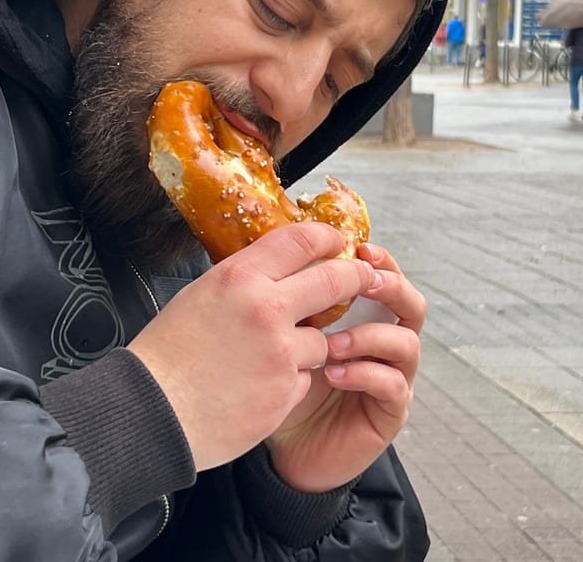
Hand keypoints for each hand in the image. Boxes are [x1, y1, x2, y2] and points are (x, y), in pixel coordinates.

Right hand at [127, 222, 378, 471]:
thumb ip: (246, 280)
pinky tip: (259, 385)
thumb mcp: (202, 294)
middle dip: (356, 276)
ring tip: (269, 357)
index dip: (328, 237)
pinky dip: (290, 380)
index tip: (338, 242)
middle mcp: (267, 309)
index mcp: (240, 277)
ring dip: (307, 344)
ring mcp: (281, 352)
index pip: (301, 239)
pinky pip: (305, 376)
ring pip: (321, 337)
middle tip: (363, 277)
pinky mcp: (286, 391)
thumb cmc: (168, 353)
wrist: (153, 412)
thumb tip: (278, 269)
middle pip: (335, 280)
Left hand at [265, 242, 425, 492]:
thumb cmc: (283, 382)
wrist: (282, 446)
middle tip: (364, 281)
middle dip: (392, 287)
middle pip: (412, 304)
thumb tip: (284, 253)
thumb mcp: (286, 333)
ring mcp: (392, 377)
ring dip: (370, 335)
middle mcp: (385, 344)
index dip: (379, 261)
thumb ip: (296, 299)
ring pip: (407, 343)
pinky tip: (333, 374)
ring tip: (332, 344)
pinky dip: (364, 373)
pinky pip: (393, 385)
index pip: (385, 279)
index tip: (359, 247)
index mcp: (364, 317)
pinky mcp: (390, 413)